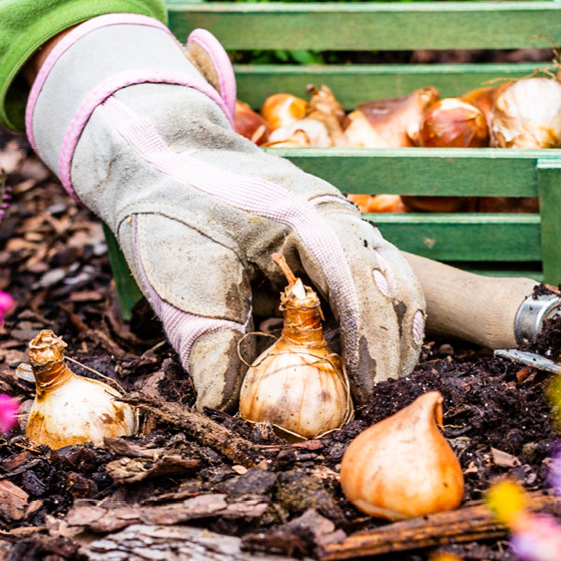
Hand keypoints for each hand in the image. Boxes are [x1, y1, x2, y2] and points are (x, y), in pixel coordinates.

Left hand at [26, 15, 424, 408]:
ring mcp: (340, 220)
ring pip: (393, 280)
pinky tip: (353, 352)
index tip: (365, 397)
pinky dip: (372, 315)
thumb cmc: (173, 210)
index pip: (362, 290)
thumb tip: (222, 406)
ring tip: (371, 384)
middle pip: (396, 286)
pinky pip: (371, 275)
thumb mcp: (182, 277)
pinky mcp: (332, 232)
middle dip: (392, 348)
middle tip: (375, 401)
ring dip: (389, 332)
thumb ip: (207, 343)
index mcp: (309, 220)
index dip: (370, 348)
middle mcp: (339, 216)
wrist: (164, 154)